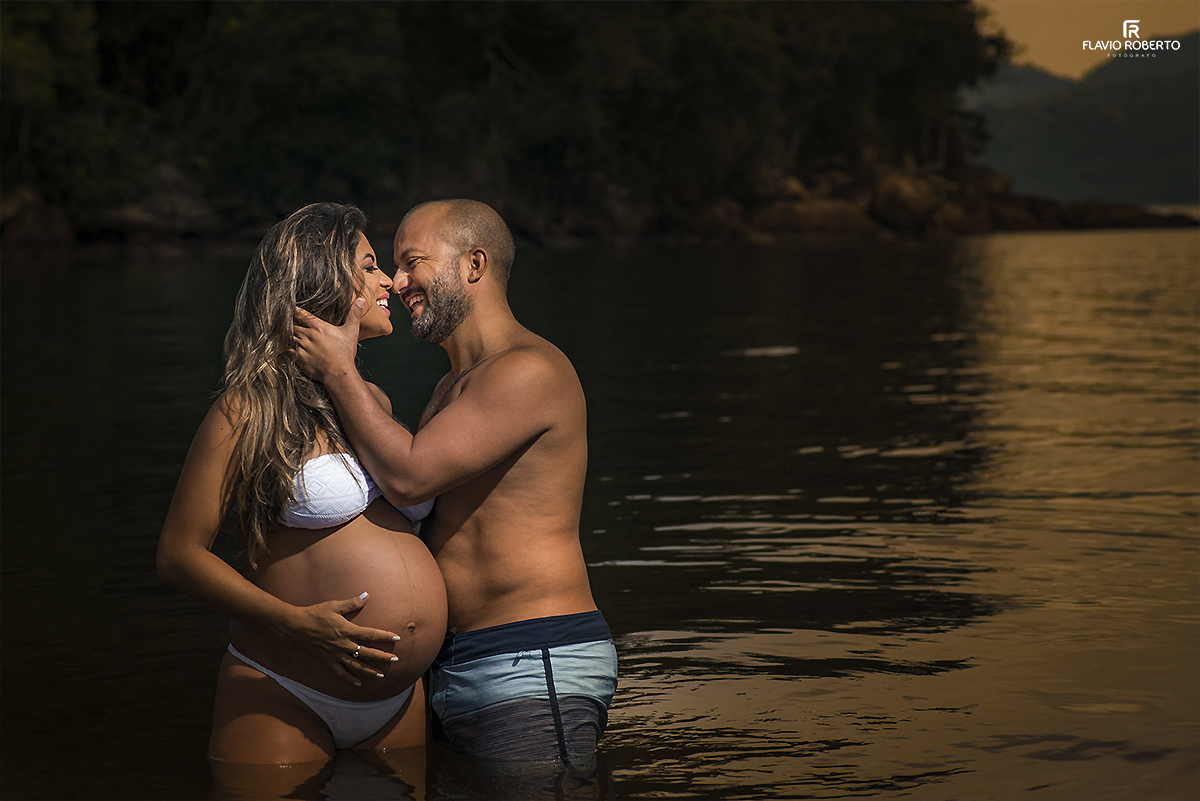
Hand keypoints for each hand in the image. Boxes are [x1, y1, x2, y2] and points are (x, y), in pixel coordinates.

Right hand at [287, 592, 402, 684]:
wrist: (297, 626)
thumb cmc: (316, 613)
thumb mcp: (334, 605)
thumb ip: (352, 603)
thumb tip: (366, 595)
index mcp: (347, 630)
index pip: (370, 634)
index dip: (384, 636)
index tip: (397, 638)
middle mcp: (343, 644)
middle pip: (367, 652)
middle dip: (382, 656)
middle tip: (395, 660)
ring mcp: (336, 654)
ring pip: (356, 665)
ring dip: (369, 670)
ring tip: (381, 675)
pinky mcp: (328, 660)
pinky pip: (340, 672)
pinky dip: (349, 678)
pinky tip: (358, 683)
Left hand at [293, 300, 364, 382]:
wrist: (339, 373)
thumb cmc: (345, 352)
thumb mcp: (351, 331)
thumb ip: (354, 314)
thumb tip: (360, 299)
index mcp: (317, 327)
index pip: (301, 314)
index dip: (294, 310)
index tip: (290, 308)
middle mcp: (307, 335)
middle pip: (292, 325)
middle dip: (290, 323)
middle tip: (286, 321)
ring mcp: (302, 347)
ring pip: (289, 337)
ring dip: (288, 335)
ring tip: (286, 334)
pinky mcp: (299, 358)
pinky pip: (288, 350)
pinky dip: (288, 348)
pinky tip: (288, 348)